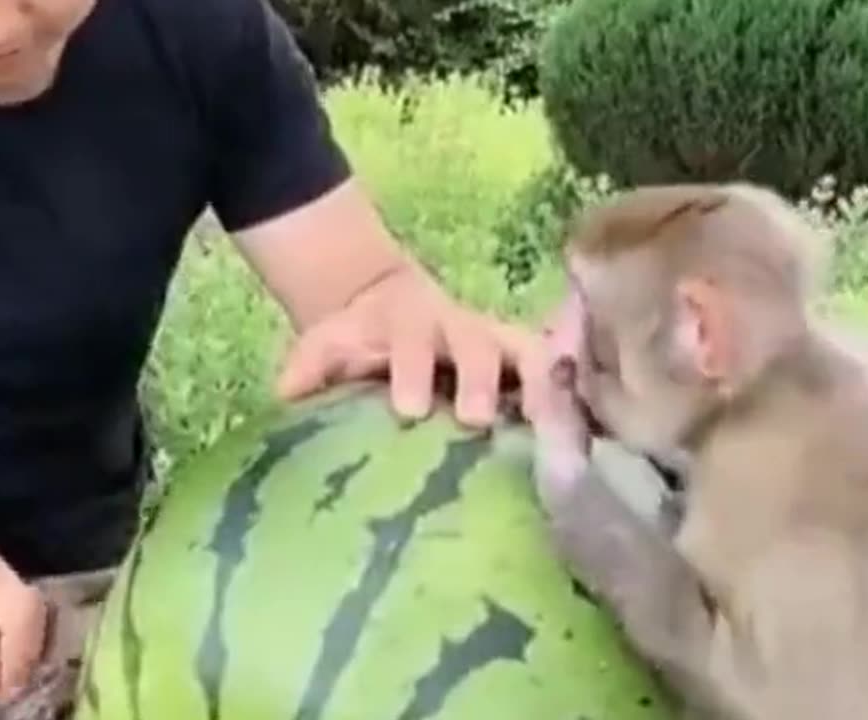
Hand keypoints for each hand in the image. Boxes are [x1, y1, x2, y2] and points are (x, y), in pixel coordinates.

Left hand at [275, 264, 550, 427]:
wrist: (385, 306)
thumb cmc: (354, 340)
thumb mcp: (323, 345)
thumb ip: (307, 368)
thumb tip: (287, 397)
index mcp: (407, 323)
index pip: (411, 343)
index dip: (412, 371)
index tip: (408, 408)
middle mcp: (460, 328)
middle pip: (477, 346)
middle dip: (479, 380)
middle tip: (477, 419)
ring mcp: (498, 344)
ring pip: (528, 354)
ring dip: (541, 388)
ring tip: (550, 430)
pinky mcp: (524, 364)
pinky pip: (554, 376)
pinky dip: (567, 400)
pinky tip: (580, 438)